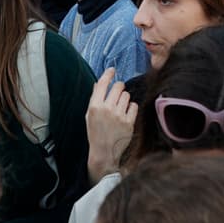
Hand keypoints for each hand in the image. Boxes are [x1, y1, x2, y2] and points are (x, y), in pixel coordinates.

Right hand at [86, 68, 137, 182]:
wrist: (103, 152)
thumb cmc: (95, 132)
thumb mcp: (89, 115)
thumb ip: (94, 98)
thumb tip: (98, 83)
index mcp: (94, 106)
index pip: (103, 84)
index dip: (108, 74)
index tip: (112, 70)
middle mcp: (106, 109)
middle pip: (119, 86)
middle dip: (119, 88)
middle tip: (117, 94)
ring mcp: (118, 115)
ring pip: (127, 95)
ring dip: (124, 99)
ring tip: (119, 109)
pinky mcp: (129, 122)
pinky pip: (134, 105)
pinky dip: (130, 108)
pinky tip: (125, 115)